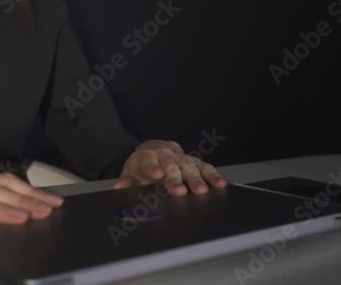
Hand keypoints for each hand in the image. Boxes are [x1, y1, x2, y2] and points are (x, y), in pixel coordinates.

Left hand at [113, 140, 227, 195]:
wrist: (155, 150)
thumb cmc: (142, 166)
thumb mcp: (131, 172)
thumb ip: (127, 181)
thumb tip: (120, 188)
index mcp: (147, 157)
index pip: (149, 163)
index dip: (153, 169)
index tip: (157, 176)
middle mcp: (166, 155)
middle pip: (171, 166)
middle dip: (176, 178)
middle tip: (181, 191)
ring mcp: (181, 158)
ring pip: (190, 166)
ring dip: (197, 178)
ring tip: (202, 190)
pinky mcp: (195, 162)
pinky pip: (205, 167)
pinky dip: (213, 175)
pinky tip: (220, 183)